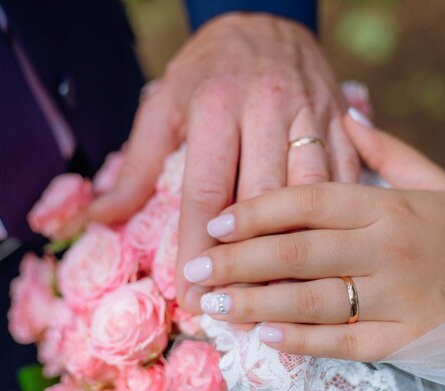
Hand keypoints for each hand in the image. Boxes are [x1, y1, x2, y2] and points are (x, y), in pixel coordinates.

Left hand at [90, 13, 357, 311]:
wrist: (268, 21)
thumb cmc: (209, 68)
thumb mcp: (163, 105)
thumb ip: (134, 166)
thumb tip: (100, 216)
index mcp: (216, 105)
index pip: (205, 192)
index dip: (195, 249)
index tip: (190, 294)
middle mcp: (267, 109)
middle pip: (261, 200)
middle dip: (247, 261)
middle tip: (234, 309)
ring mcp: (311, 115)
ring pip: (311, 194)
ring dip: (297, 250)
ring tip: (279, 295)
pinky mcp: (343, 122)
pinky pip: (345, 178)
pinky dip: (336, 221)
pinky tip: (325, 256)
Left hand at [182, 110, 444, 360]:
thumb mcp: (437, 183)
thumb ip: (387, 151)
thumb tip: (347, 117)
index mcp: (388, 205)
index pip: (308, 201)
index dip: (255, 211)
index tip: (215, 222)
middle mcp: (387, 248)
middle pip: (297, 251)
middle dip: (237, 261)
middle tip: (196, 271)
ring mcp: (395, 297)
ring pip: (311, 299)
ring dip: (255, 303)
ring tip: (214, 307)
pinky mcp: (402, 340)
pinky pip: (342, 341)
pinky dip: (301, 339)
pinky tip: (264, 336)